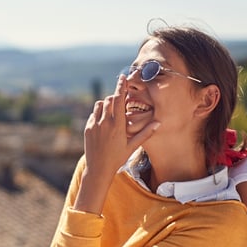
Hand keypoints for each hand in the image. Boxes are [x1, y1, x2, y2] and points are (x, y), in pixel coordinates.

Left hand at [76, 76, 159, 213]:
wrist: (98, 169)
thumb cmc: (118, 158)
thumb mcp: (132, 146)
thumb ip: (145, 133)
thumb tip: (158, 123)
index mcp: (117, 125)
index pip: (119, 99)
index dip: (121, 86)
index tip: (122, 77)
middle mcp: (104, 122)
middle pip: (109, 99)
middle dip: (115, 98)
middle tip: (120, 102)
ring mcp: (94, 124)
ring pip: (100, 105)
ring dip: (106, 105)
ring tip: (112, 113)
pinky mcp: (88, 128)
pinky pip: (93, 114)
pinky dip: (99, 114)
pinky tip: (104, 123)